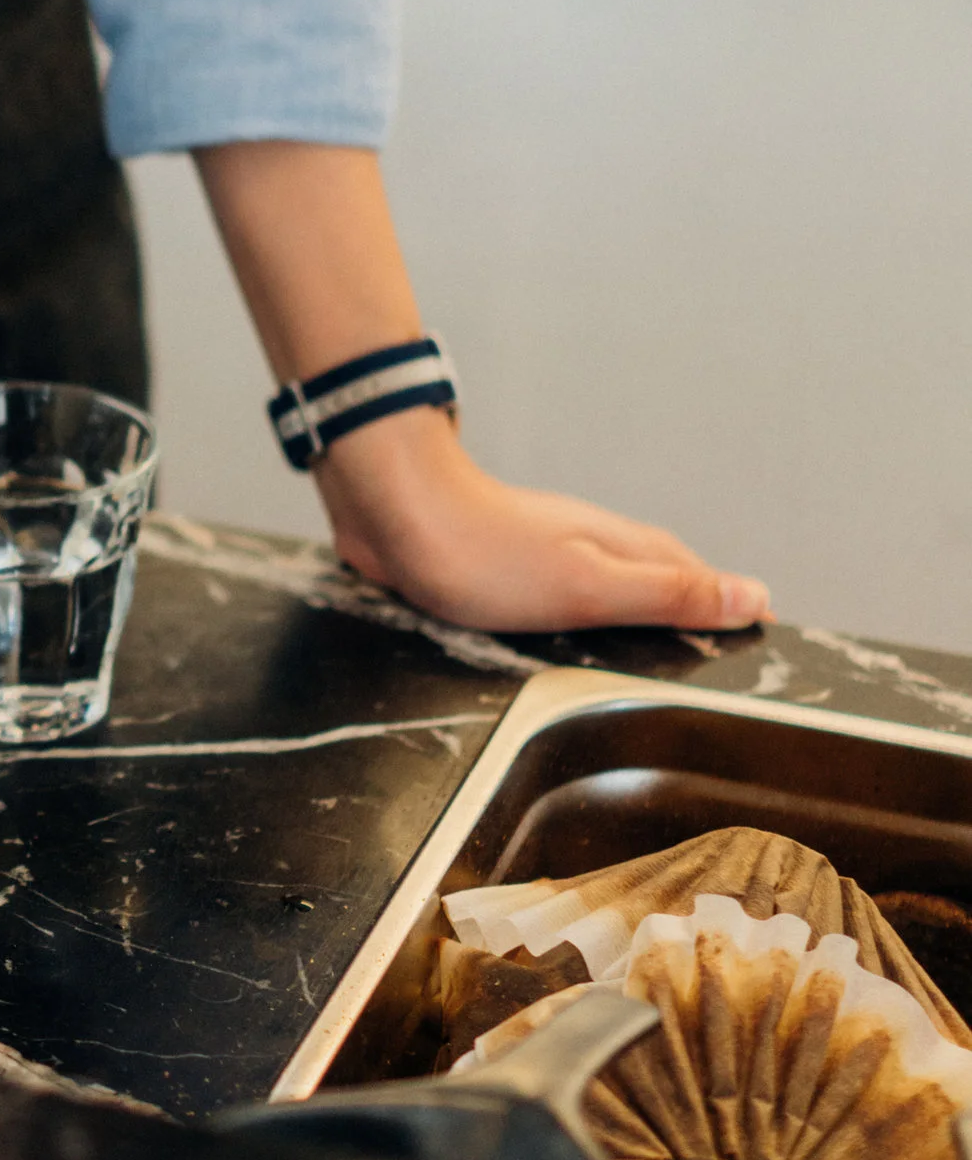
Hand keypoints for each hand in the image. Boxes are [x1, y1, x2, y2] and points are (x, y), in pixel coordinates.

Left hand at [316, 411, 771, 635]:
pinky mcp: (501, 566)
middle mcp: (588, 543)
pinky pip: (561, 596)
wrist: (391, 513)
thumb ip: (668, 593)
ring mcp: (545, 551)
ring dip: (636, 611)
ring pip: (607, 584)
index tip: (767, 629)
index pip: (695, 576)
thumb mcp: (590, 586)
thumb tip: (753, 596)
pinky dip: (584, 618)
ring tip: (659, 647)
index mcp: (619, 546)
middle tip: (721, 646)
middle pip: (656, 576)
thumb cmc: (485, 552)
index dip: (729, 605)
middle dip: (689, 608)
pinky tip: (571, 638)